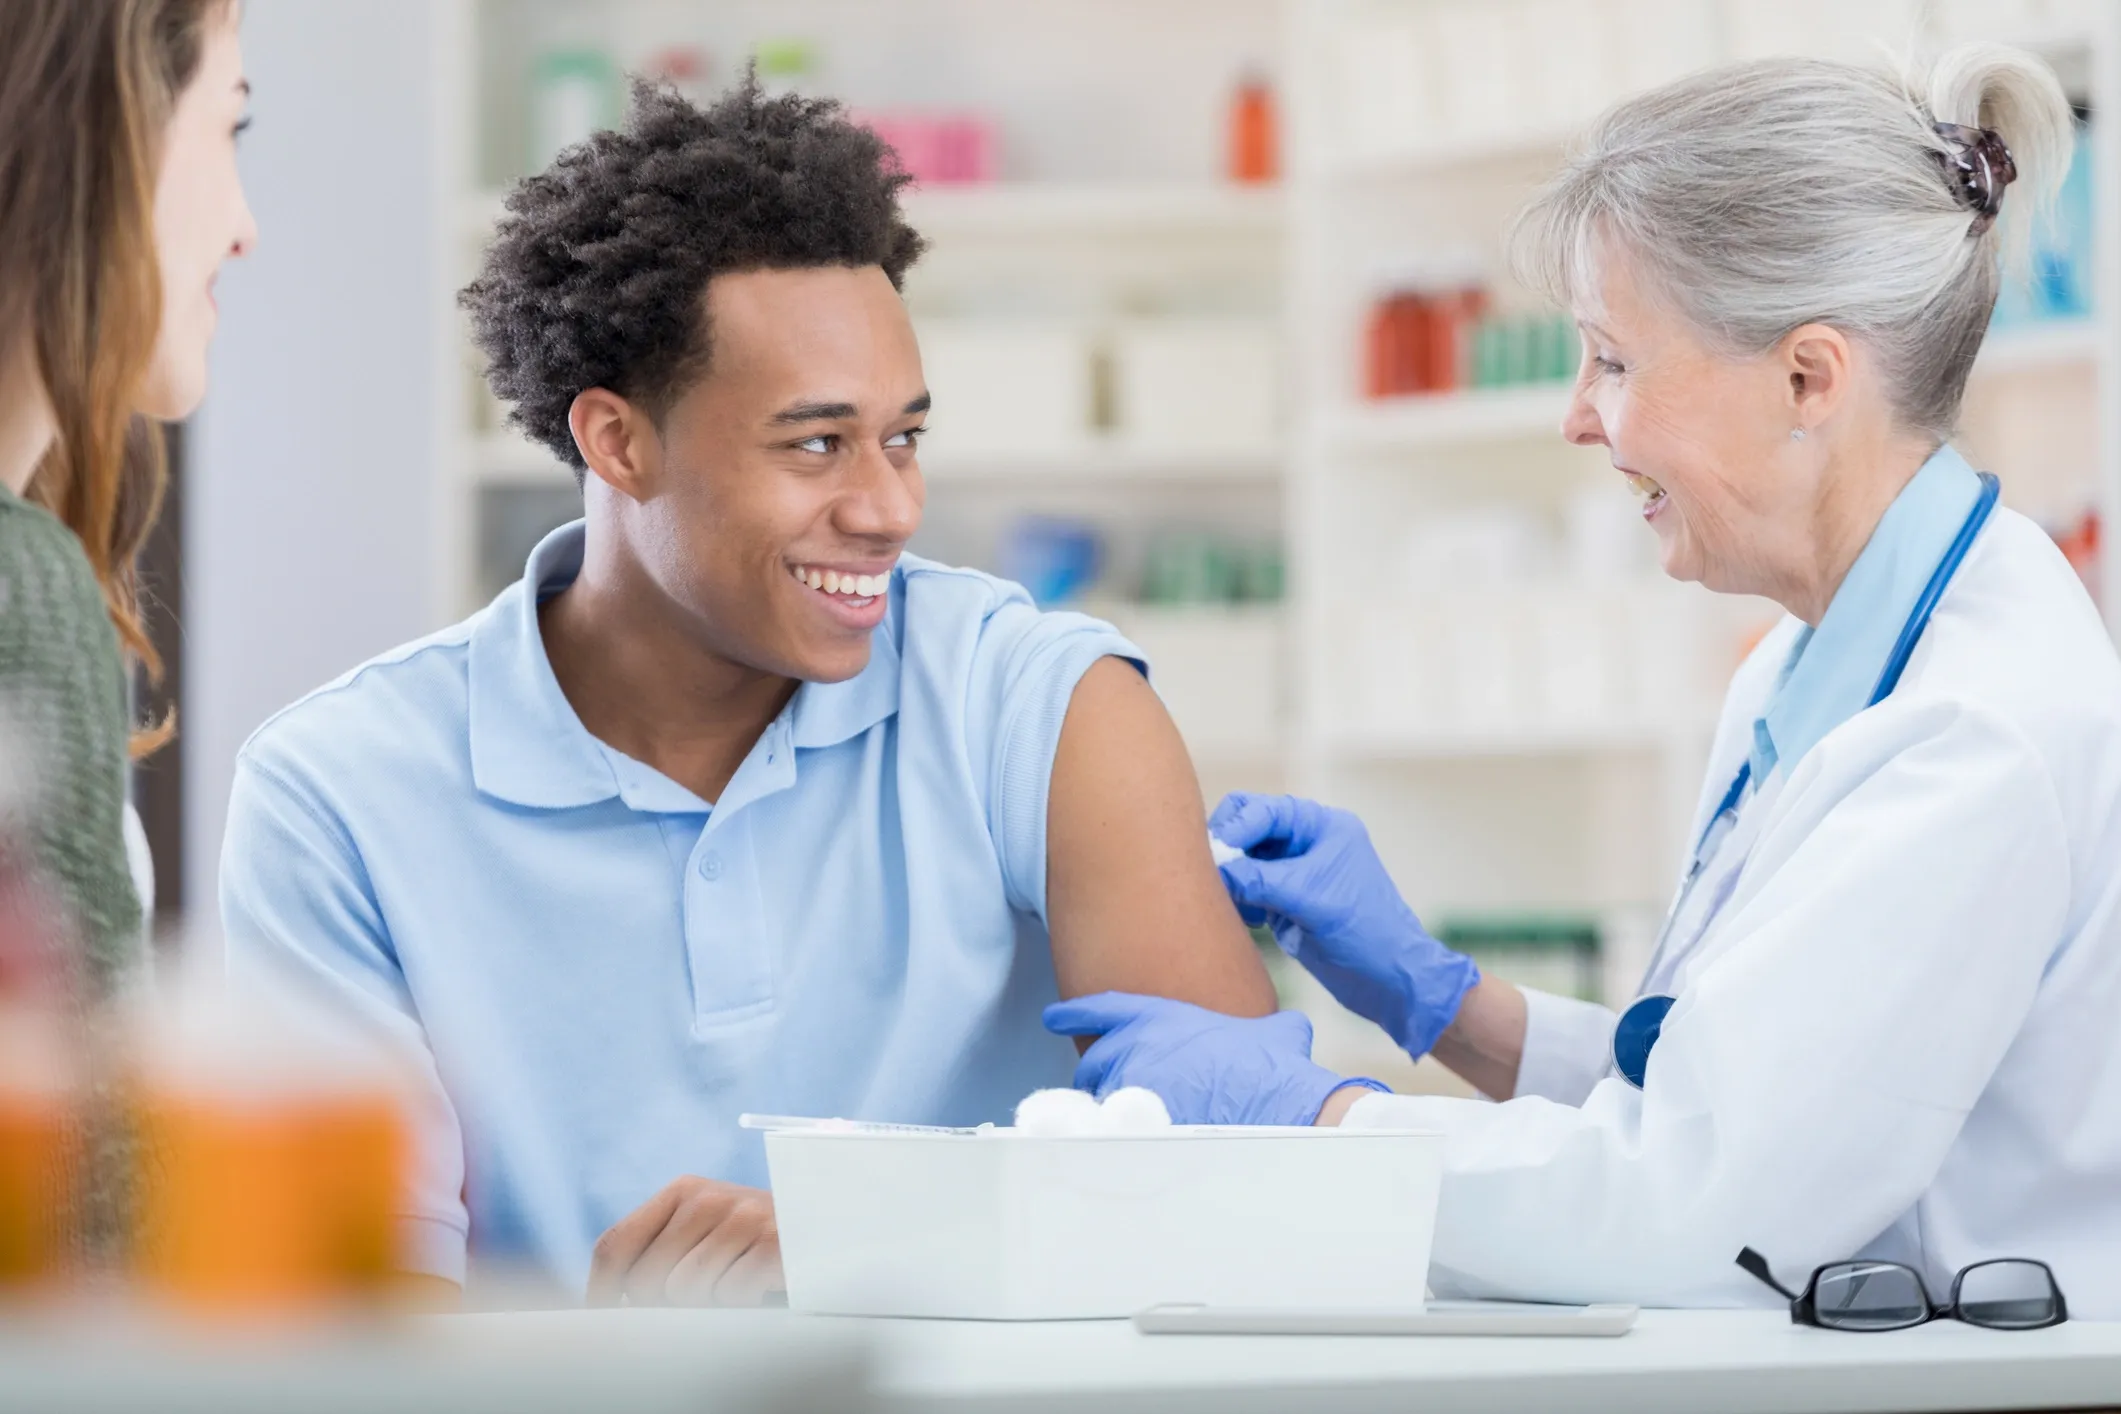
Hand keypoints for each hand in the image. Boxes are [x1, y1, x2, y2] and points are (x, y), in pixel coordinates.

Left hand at [587, 1177, 782, 1307]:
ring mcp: (743, 1217)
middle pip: (645, 1280)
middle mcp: (708, 1197)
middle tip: (699, 1302)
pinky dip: (741, 1304)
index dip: (600, 1293)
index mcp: (682, 1191)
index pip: (614, 1246)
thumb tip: (607, 1308)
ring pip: (684, 1293)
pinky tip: (759, 1287)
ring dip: (708, 1305)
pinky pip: (729, 1297)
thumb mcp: (707, 1235)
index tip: (600, 1324)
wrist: (834, 1229)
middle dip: (662, 1307)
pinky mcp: (773, 1242)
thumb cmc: (758, 1245)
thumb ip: (661, 1253)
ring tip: (735, 1289)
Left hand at [1043, 991, 1383, 1126]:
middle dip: (1096, 1076)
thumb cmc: (1275, 1070)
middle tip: (1111, 1089)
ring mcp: (1129, 1088)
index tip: (1052, 1017)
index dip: (1074, 1013)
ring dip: (1106, 1112)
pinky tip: (1122, 1150)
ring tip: (1122, 1125)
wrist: (1277, 1110)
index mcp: (1159, 1020)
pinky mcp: (1131, 1127)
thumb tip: (1289, 1028)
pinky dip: (1111, 1141)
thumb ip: (1270, 1026)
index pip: (1102, 1009)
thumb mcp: (1275, 1032)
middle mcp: (1134, 1049)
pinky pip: (1106, 1135)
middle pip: (1092, 1063)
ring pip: (1098, 1101)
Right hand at [1210, 792, 1479, 1058]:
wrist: (1390, 982)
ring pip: (1243, 860)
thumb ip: (1259, 879)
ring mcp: (1294, 873)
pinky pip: (1248, 889)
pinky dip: (1238, 900)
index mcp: (1322, 827)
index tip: (1214, 857)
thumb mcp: (1310, 899)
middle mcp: (1306, 842)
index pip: (1262, 810)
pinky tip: (1246, 920)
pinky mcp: (1285, 901)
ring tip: (1231, 903)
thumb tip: (1214, 870)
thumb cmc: (1365, 932)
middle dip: (1227, 849)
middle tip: (1214, 877)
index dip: (1234, 829)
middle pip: (1247, 828)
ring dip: (1230, 878)